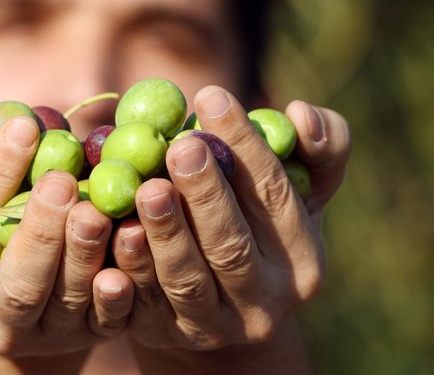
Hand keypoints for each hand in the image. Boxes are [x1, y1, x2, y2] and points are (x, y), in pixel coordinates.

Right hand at [0, 116, 133, 358]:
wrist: (17, 309)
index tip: (23, 127)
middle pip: (20, 282)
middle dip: (41, 231)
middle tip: (61, 179)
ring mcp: (48, 335)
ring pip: (68, 301)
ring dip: (85, 253)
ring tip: (97, 207)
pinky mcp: (91, 337)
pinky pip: (111, 317)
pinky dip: (122, 286)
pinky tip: (132, 240)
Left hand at [112, 86, 350, 351]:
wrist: (220, 303)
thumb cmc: (258, 222)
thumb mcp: (298, 189)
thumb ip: (317, 147)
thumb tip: (300, 113)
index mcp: (301, 259)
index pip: (274, 195)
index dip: (244, 145)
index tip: (211, 97)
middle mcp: (263, 301)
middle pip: (231, 245)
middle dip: (205, 193)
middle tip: (181, 145)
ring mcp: (211, 325)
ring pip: (185, 279)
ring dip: (165, 233)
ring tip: (147, 187)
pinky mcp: (163, 335)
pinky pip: (141, 305)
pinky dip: (128, 271)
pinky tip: (116, 233)